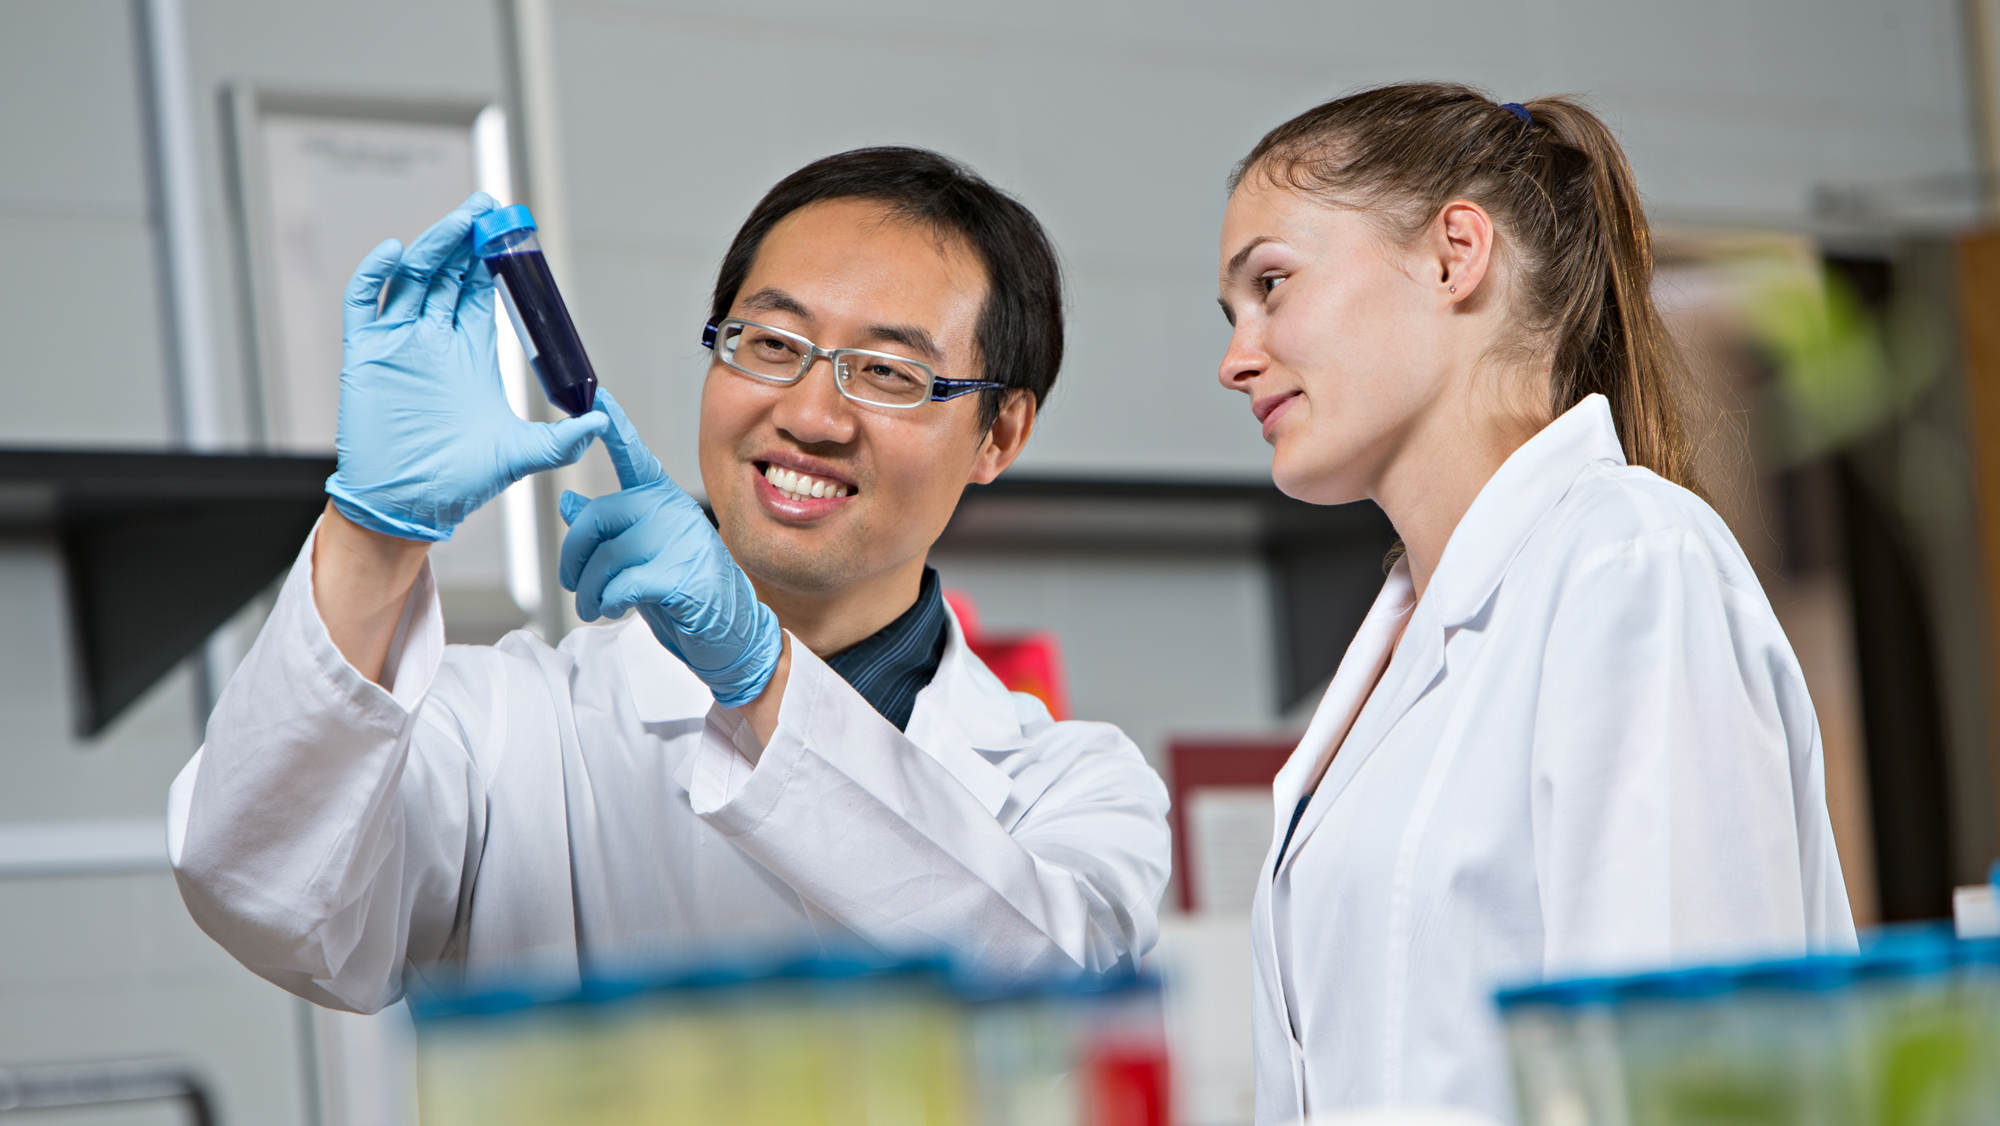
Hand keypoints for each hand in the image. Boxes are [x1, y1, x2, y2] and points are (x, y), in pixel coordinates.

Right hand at [325, 193, 607, 540]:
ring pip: (411, 278)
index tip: (511, 230)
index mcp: (470, 352)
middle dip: (465, 238)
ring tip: (458, 222)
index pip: (479, 290)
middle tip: (488, 209)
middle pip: (447, 273)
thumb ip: (561, 438)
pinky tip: (395, 252)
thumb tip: (604, 421)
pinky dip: (374, 274)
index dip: (493, 259)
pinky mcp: (366, 355)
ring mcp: (399, 344)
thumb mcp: (521, 454)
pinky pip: (364, 303)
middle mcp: (434, 341)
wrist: (409, 507)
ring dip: (433, 246)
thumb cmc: (459, 483)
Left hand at [558, 390, 781, 707]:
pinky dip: (611, 601)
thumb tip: (568, 504)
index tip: (597, 397)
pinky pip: (625, 583)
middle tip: (573, 583)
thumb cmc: (686, 595)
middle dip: (574, 556)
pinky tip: (617, 609)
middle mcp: (674, 513)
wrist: (733, 636)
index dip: (615, 427)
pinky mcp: (684, 576)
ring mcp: (682, 542)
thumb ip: (608, 530)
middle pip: (599, 517)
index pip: (635, 457)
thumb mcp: (640, 557)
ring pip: (607, 556)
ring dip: (590, 590)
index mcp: (664, 501)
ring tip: (595, 606)